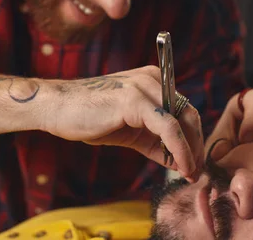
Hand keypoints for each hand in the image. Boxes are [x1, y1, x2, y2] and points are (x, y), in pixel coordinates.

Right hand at [42, 66, 203, 179]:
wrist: (56, 107)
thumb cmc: (87, 117)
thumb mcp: (129, 131)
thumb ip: (154, 141)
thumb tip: (181, 161)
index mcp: (152, 80)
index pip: (184, 110)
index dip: (193, 138)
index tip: (193, 164)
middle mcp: (152, 78)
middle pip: (189, 114)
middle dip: (196, 146)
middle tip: (195, 172)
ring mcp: (144, 87)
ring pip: (183, 120)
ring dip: (191, 151)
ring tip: (190, 173)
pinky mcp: (135, 101)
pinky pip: (168, 128)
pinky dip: (180, 149)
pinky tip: (181, 167)